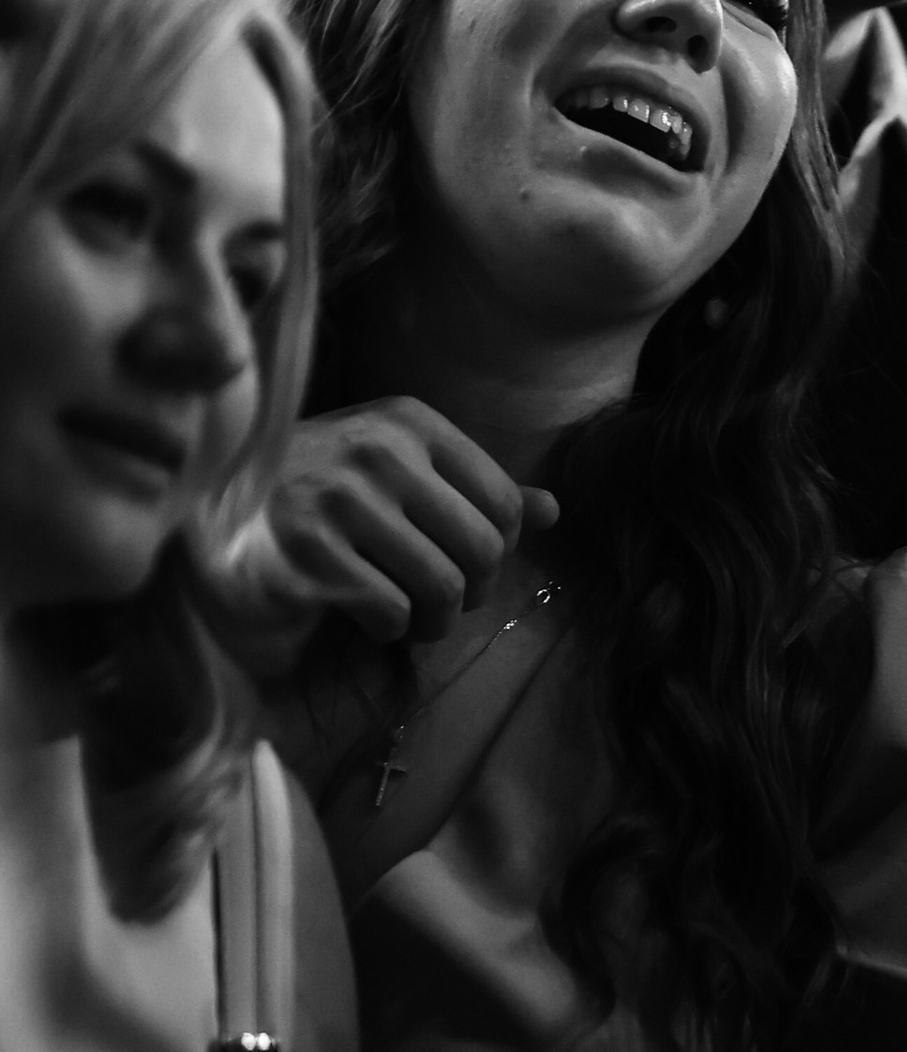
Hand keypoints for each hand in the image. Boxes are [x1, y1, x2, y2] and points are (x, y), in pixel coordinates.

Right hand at [200, 399, 558, 667]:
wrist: (207, 514)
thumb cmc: (314, 494)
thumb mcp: (395, 471)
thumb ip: (472, 490)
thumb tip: (554, 510)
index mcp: (408, 423)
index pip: (505, 503)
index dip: (499, 552)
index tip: (466, 565)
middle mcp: (377, 451)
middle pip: (483, 551)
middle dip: (472, 593)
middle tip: (440, 602)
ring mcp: (338, 499)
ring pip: (443, 589)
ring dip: (433, 620)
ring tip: (408, 617)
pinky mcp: (307, 554)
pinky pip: (391, 613)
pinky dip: (387, 629)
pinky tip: (362, 615)